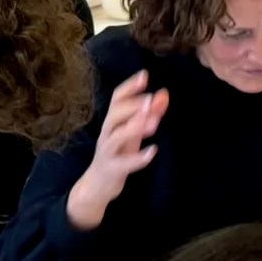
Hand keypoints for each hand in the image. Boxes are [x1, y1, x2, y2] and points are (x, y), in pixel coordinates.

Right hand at [66, 74, 168, 230]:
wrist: (97, 185)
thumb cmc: (118, 153)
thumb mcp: (134, 133)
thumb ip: (149, 114)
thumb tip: (164, 94)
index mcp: (113, 122)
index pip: (117, 99)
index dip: (129, 87)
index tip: (144, 75)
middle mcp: (107, 134)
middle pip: (114, 115)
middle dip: (132, 106)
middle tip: (150, 100)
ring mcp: (107, 152)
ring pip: (116, 137)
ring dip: (134, 128)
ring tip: (153, 123)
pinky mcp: (111, 169)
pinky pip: (123, 163)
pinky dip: (138, 158)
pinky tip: (152, 152)